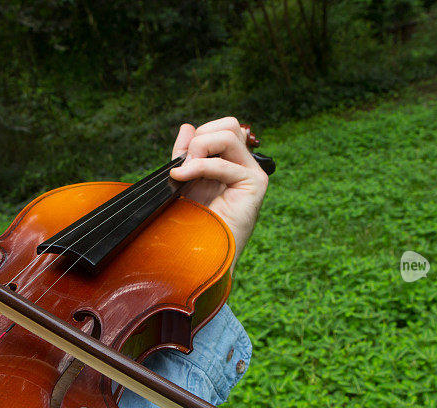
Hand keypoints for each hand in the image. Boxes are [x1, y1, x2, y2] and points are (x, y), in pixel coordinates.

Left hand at [169, 117, 268, 271]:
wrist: (202, 253)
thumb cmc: (194, 222)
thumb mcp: (185, 179)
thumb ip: (186, 154)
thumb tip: (187, 126)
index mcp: (230, 163)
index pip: (221, 129)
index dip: (199, 136)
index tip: (181, 160)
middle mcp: (244, 166)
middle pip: (230, 125)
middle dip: (202, 137)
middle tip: (185, 163)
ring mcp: (252, 174)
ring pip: (230, 134)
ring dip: (201, 148)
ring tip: (186, 171)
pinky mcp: (255, 185)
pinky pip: (226, 164)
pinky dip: (201, 167)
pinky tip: (184, 178)